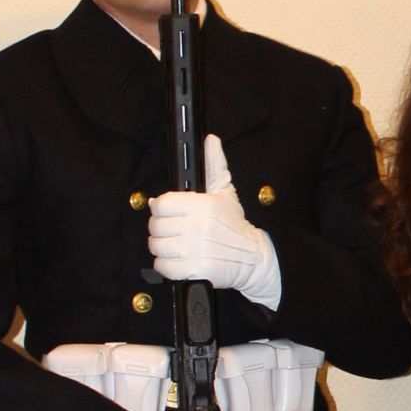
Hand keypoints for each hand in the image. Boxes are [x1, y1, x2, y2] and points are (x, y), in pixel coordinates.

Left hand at [148, 136, 280, 302]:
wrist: (254, 257)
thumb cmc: (234, 224)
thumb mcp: (225, 191)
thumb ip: (214, 164)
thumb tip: (211, 140)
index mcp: (202, 204)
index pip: (161, 204)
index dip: (161, 208)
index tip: (168, 213)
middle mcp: (198, 226)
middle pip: (155, 226)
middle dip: (161, 229)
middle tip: (172, 231)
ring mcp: (196, 250)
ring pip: (157, 247)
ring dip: (163, 248)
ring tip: (176, 246)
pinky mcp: (196, 270)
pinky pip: (163, 267)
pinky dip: (166, 266)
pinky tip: (178, 260)